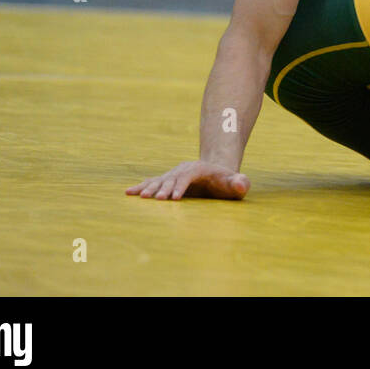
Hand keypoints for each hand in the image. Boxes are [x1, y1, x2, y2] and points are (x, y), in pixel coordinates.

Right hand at [126, 160, 250, 200]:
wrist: (217, 174)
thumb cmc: (229, 183)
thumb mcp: (237, 184)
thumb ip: (240, 183)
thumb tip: (241, 184)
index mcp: (199, 168)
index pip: (188, 175)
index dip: (182, 186)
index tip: (175, 198)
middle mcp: (184, 169)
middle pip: (172, 177)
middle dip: (164, 188)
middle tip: (156, 199)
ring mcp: (174, 174)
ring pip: (160, 179)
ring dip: (150, 188)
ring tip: (140, 197)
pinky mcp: (167, 180)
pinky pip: (153, 182)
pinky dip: (141, 187)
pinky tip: (129, 192)